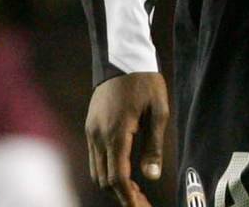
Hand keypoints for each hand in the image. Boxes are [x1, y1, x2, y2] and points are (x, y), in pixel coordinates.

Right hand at [86, 72, 169, 206]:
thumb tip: (152, 175)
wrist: (120, 57)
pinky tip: (122, 172)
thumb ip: (154, 145)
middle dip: (122, 194)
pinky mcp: (89, 127)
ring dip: (113, 184)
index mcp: (116, 133)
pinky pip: (94, 158)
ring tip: (134, 191)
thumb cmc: (145, 82)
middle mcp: (98, 136)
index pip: (117, 177)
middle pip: (104, 179)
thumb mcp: (158, 110)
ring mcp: (91, 132)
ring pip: (96, 171)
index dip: (128, 197)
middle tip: (142, 201)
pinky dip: (106, 170)